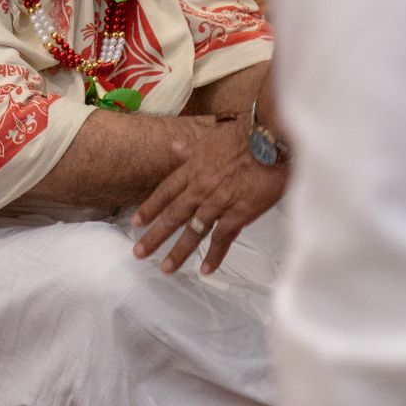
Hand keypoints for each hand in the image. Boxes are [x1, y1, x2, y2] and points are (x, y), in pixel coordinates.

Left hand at [131, 114, 286, 274]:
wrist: (270, 137)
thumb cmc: (245, 135)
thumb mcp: (212, 137)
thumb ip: (192, 147)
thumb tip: (174, 147)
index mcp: (193, 168)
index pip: (166, 191)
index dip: (150, 208)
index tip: (136, 223)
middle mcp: (201, 187)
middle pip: (174, 215)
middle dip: (155, 236)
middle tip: (139, 253)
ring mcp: (218, 201)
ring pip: (194, 231)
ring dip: (179, 251)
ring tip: (166, 268)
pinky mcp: (239, 212)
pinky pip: (223, 237)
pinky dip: (214, 255)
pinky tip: (206, 269)